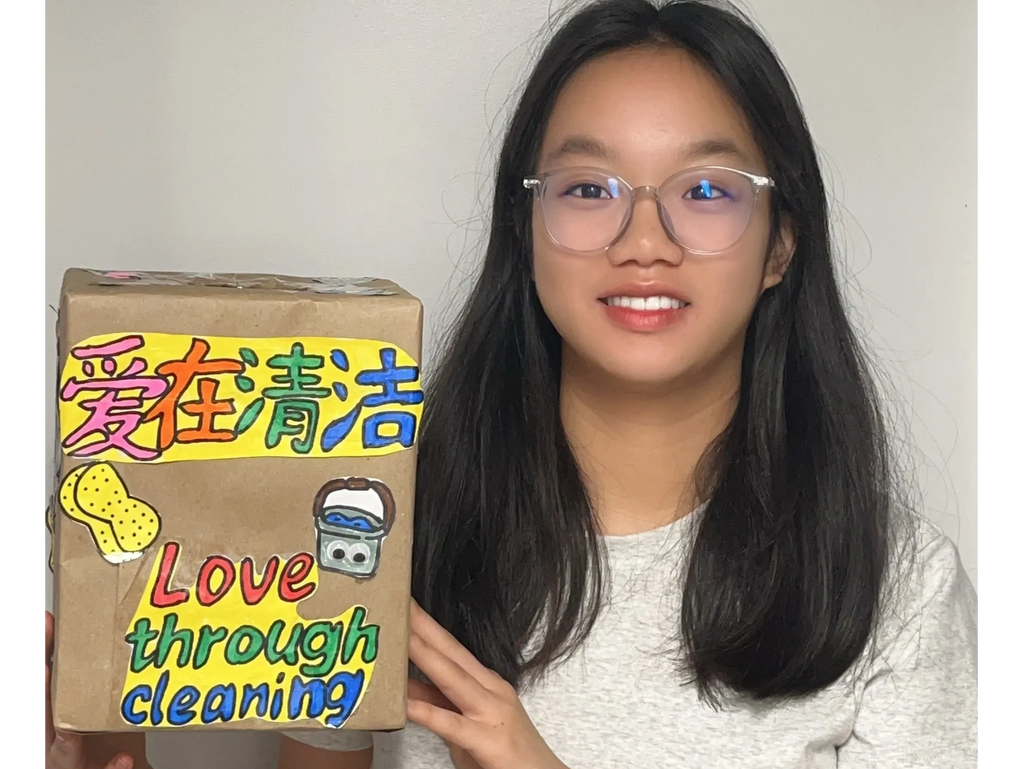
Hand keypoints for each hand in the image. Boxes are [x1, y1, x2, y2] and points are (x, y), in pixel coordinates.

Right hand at [42, 611, 132, 768]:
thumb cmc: (108, 742)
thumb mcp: (102, 705)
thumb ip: (104, 678)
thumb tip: (125, 629)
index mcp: (54, 715)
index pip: (45, 678)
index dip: (43, 651)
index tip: (46, 621)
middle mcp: (52, 738)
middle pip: (43, 712)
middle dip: (40, 689)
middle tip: (42, 669)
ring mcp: (66, 761)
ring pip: (61, 750)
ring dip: (64, 734)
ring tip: (67, 723)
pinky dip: (111, 767)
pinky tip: (124, 758)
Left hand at [406, 600, 566, 768]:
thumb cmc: (505, 757)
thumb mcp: (465, 726)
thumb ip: (436, 706)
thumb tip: (402, 688)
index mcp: (486, 683)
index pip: (451, 648)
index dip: (427, 625)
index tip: (404, 605)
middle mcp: (491, 691)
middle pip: (450, 653)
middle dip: (422, 626)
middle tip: (397, 603)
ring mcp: (491, 713)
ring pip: (451, 678)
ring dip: (424, 654)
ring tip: (398, 638)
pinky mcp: (488, 741)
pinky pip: (451, 724)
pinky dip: (426, 712)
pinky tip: (405, 704)